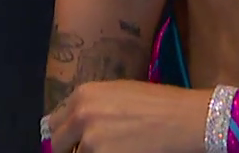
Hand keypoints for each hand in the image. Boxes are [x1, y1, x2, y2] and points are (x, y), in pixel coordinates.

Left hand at [44, 80, 213, 152]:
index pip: (54, 123)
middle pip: (58, 145)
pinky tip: (122, 152)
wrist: (183, 119)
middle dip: (71, 149)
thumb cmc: (158, 102)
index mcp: (82, 95)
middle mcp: (80, 117)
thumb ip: (91, 106)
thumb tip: (76, 123)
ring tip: (114, 149)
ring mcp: (91, 142)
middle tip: (92, 149)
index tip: (73, 142)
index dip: (65, 135)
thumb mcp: (117, 93)